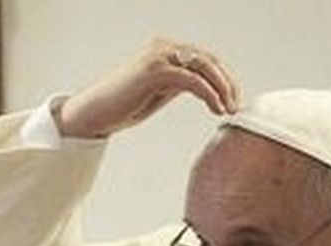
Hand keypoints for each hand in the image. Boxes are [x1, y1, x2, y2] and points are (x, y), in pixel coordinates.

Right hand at [56, 38, 239, 138]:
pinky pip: (192, 79)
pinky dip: (209, 93)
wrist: (94, 113)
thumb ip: (179, 84)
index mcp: (166, 50)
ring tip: (228, 108)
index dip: (224, 78)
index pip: (205, 59)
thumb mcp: (158, 92)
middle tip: (236, 105)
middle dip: (228, 83)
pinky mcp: (155, 71)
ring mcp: (159, 56)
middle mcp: (164, 47)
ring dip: (222, 88)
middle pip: (209, 60)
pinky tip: (216, 107)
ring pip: (204, 66)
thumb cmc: (122, 105)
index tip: (233, 99)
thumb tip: (204, 89)